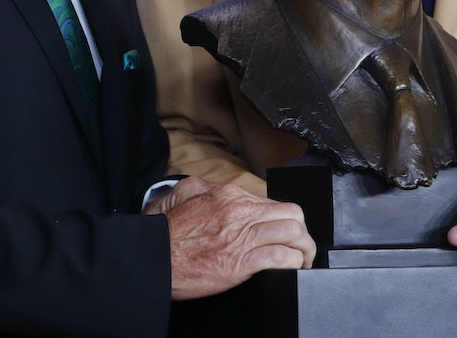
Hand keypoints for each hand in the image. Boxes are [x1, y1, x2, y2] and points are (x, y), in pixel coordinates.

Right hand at [150, 176, 316, 299]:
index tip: (283, 230)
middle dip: (303, 231)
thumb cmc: (165, 234)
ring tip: (303, 259)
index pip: (272, 202)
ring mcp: (242, 236)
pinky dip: (293, 263)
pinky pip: (281, 257)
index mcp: (229, 195)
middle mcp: (240, 212)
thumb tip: (218, 190)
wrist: (152, 259)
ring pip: (293, 233)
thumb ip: (204, 188)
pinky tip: (292, 268)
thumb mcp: (182, 195)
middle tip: (302, 245)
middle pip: (292, 214)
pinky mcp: (241, 263)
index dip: (283, 219)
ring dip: (304, 248)